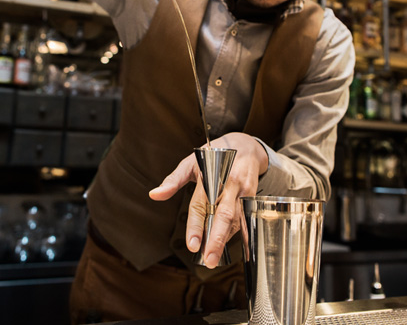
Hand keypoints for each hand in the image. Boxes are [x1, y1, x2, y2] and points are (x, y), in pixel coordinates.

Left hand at [148, 133, 268, 268]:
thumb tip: (154, 194)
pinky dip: (234, 233)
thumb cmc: (215, 154)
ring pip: (235, 219)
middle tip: (208, 259)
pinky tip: (224, 246)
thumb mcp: (191, 162)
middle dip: (216, 239)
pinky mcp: (252, 197)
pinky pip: (243, 219)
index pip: (201, 204)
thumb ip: (173, 180)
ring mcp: (243, 191)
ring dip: (225, 240)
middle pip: (223, 215)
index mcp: (211, 175)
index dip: (196, 226)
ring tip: (213, 258)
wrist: (246, 146)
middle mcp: (228, 184)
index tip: (192, 245)